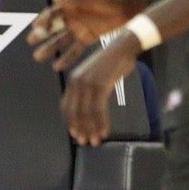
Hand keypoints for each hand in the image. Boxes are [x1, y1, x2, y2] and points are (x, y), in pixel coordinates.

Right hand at [28, 0, 131, 65]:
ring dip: (49, 49)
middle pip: (53, 28)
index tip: (36, 27)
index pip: (53, 13)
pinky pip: (75, 50)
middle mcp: (72, 18)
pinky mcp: (87, 38)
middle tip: (30, 42)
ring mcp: (79, 29)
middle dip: (41, 35)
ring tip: (37, 57)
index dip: (43, 20)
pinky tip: (58, 67)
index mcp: (71, 6)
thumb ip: (75, 1)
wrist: (129, 9)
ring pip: (60, 41)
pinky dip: (66, 58)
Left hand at [59, 32, 140, 146]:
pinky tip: (104, 131)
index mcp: (73, 80)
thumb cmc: (111, 63)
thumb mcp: (94, 76)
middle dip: (80, 130)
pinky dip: (101, 122)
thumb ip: (88, 91)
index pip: (66, 107)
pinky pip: (98, 109)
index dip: (70, 123)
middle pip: (74, 112)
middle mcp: (76, 82)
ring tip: (96, 140)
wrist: (122, 47)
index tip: (76, 134)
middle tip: (86, 142)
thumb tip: (88, 112)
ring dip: (91, 129)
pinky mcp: (100, 85)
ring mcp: (87, 83)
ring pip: (86, 113)